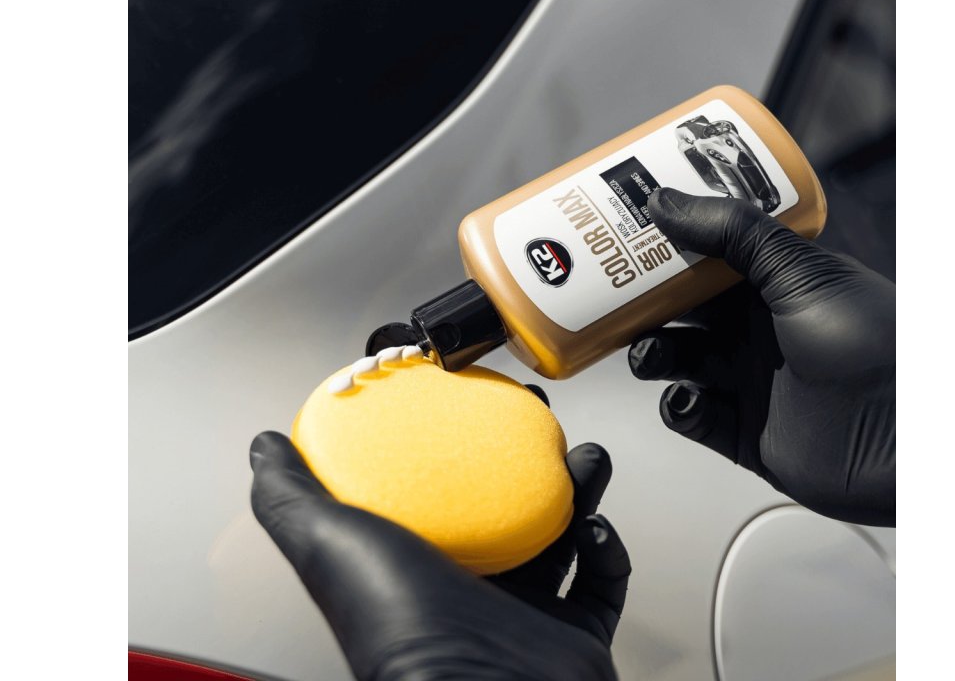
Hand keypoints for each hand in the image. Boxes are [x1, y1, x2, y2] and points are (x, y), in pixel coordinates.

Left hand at [250, 429, 630, 680]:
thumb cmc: (402, 632)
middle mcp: (469, 590)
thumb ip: (289, 495)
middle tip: (540, 422)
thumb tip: (264, 447)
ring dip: (577, 491)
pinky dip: (607, 553)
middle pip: (505, 507)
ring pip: (561, 537)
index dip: (457, 443)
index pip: (439, 489)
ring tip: (585, 461)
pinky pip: (600, 585)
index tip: (475, 399)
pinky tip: (597, 528)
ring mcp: (524, 614)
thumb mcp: (328, 541)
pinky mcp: (571, 638)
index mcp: (416, 565)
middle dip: (528, 458)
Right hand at [628, 187, 894, 525]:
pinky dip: (680, 408)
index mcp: (775, 284)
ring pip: (679, 362)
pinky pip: (692, 416)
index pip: (708, 257)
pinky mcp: (744, 432)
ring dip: (654, 355)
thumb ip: (736, 234)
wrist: (907, 443)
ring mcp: (750, 381)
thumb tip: (666, 200)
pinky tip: (686, 400)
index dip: (667, 245)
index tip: (627, 232)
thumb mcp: (800, 274)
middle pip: (682, 311)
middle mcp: (759, 330)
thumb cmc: (873, 347)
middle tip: (609, 296)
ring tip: (647, 353)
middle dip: (644, 305)